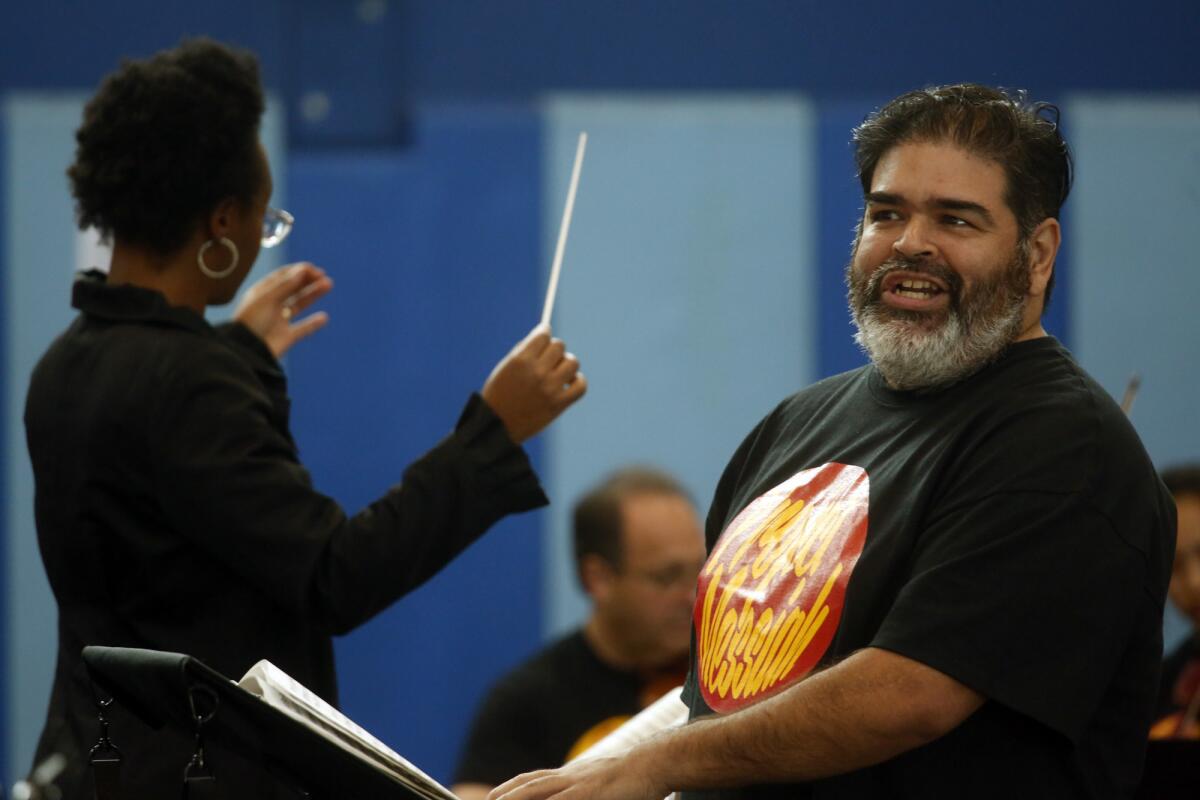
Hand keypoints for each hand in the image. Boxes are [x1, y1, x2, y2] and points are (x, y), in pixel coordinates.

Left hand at [234, 263, 332, 357]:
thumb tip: (302, 269)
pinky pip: (303, 329)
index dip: (298, 271)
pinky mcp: (286, 337)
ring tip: (328, 285)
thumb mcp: (266, 299)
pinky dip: (313, 323)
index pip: (282, 277)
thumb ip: (285, 285)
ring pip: (299, 304)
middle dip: (308, 280)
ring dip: (313, 294)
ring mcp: (279, 321)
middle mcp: (271, 305)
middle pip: (292, 289)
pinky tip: (324, 317)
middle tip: (323, 276)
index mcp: (262, 293)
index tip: (312, 269)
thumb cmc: (250, 321)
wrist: (245, 351)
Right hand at [481, 324, 586, 442]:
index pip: (544, 334)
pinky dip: (577, 382)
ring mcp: (550, 388)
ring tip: (557, 373)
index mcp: (520, 360)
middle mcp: (537, 372)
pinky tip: (567, 384)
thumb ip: (524, 350)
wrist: (497, 426)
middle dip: (553, 350)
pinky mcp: (559, 404)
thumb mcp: (505, 367)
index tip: (545, 334)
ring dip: (566, 364)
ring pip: (572, 362)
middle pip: (559, 346)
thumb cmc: (499, 394)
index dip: (545, 332)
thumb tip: (545, 335)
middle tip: (547, 359)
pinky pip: (581, 385)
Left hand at [488, 755, 666, 799]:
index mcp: (572, 775)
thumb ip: (586, 791)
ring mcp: (577, 784)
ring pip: (536, 791)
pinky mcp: (587, 793)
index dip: (512, 788)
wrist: (655, 762)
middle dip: (504, 795)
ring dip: (514, 798)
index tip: (494, 796)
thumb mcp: (603, 784)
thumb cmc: (635, 779)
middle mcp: (569, 777)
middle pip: (528, 785)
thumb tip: (580, 793)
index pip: (534, 780)